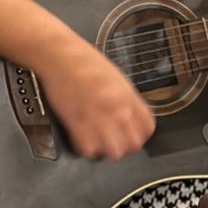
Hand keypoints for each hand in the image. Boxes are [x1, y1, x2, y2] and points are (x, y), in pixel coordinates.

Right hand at [32, 35, 155, 160]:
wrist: (60, 55)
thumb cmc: (83, 60)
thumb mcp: (114, 76)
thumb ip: (124, 97)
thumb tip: (126, 114)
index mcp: (129, 96)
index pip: (147, 128)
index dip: (138, 135)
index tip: (129, 134)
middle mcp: (119, 109)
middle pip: (133, 145)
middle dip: (123, 145)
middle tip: (111, 140)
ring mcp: (100, 118)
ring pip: (114, 152)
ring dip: (105, 149)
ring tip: (96, 141)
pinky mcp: (79, 125)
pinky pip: (89, 150)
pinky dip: (84, 148)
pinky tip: (81, 137)